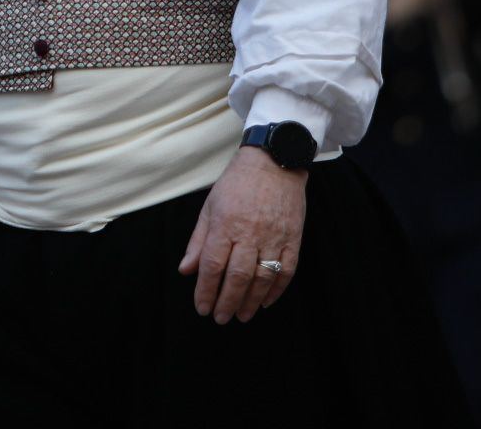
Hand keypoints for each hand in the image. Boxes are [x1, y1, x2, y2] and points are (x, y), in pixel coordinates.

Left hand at [177, 146, 306, 323]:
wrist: (274, 162)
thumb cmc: (237, 184)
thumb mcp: (210, 207)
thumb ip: (198, 241)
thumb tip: (186, 270)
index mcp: (225, 225)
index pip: (213, 266)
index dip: (206, 291)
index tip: (202, 308)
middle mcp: (250, 233)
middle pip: (237, 277)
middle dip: (227, 302)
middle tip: (220, 318)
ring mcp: (274, 236)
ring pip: (263, 278)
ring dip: (251, 301)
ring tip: (242, 315)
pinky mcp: (294, 237)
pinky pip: (287, 270)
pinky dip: (277, 289)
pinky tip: (266, 301)